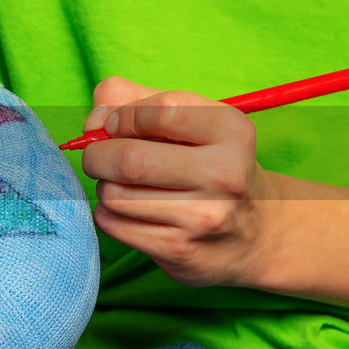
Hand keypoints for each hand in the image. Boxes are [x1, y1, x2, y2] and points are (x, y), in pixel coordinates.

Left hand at [81, 76, 280, 286]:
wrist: (254, 234)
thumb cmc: (206, 164)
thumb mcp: (188, 119)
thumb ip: (132, 98)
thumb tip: (94, 121)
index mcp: (231, 131)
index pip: (163, 110)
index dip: (125, 114)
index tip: (115, 125)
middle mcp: (223, 174)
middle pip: (129, 159)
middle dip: (97, 154)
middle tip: (98, 155)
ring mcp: (202, 217)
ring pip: (114, 195)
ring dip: (104, 185)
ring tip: (121, 184)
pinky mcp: (179, 250)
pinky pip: (112, 224)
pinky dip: (107, 212)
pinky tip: (129, 210)